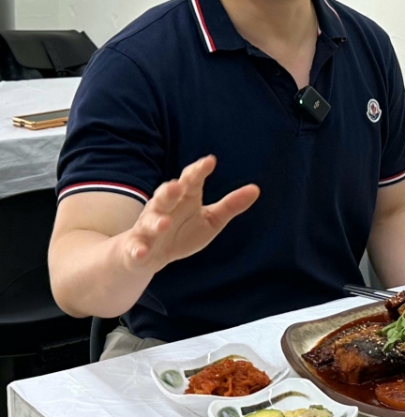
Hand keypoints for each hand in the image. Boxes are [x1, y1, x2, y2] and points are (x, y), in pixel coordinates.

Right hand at [120, 156, 258, 271]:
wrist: (150, 255)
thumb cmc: (183, 232)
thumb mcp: (211, 219)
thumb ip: (230, 205)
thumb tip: (256, 189)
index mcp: (183, 198)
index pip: (191, 181)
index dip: (198, 171)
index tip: (210, 161)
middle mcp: (163, 208)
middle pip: (165, 196)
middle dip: (170, 190)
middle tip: (177, 185)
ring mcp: (148, 227)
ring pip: (149, 221)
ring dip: (156, 222)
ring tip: (165, 223)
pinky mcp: (137, 247)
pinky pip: (136, 247)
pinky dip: (137, 250)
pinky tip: (141, 253)